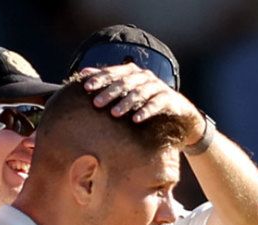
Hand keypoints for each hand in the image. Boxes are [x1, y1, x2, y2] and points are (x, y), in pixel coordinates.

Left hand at [79, 63, 203, 143]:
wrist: (175, 114)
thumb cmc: (143, 103)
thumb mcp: (124, 93)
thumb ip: (105, 83)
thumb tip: (82, 73)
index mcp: (132, 73)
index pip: (114, 72)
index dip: (100, 78)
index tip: (86, 87)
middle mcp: (145, 77)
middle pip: (125, 82)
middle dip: (110, 92)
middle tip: (96, 103)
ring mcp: (158, 87)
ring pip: (140, 92)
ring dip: (126, 102)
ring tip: (114, 114)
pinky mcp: (169, 99)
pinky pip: (157, 103)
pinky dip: (146, 110)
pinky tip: (136, 119)